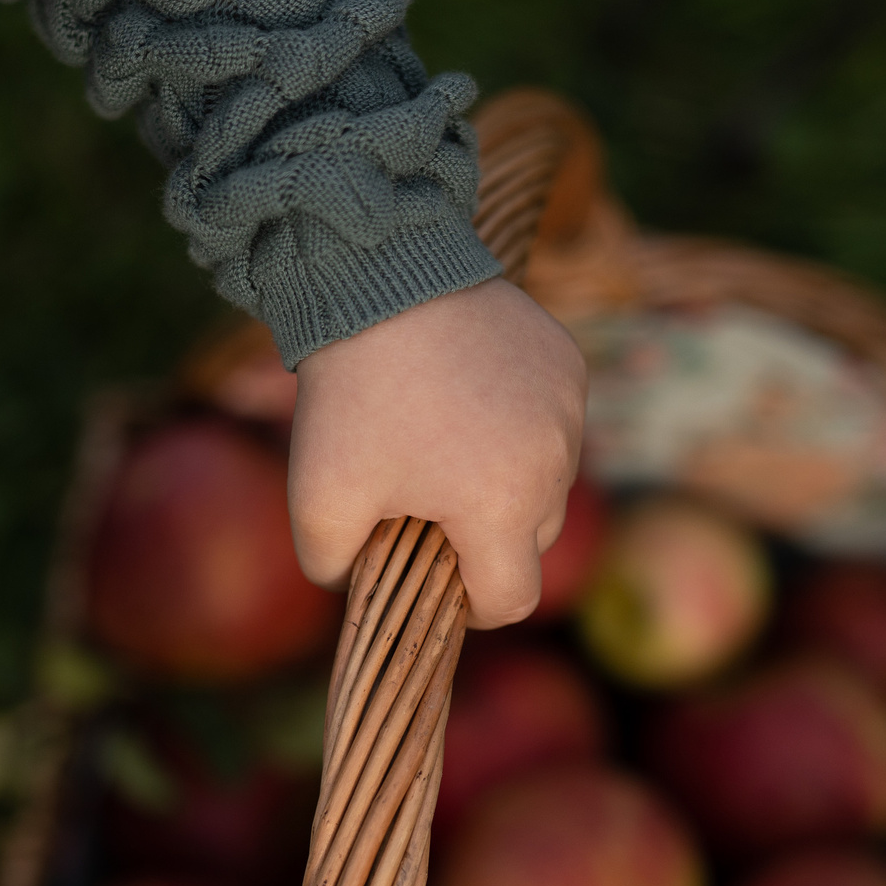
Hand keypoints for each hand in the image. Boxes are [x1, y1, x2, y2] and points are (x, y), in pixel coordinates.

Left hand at [290, 279, 586, 628]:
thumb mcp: (318, 499)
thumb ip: (332, 569)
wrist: (378, 278)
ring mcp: (568, 411)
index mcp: (501, 508)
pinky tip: (466, 397)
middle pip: (530, 540)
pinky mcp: (567, 366)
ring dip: (504, 481)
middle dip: (482, 538)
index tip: (436, 580)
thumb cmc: (351, 397)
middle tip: (424, 503)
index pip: (511, 600)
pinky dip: (517, 426)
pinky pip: (552, 424)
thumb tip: (355, 585)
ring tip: (442, 443)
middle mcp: (554, 464)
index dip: (470, 607)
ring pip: (545, 481)